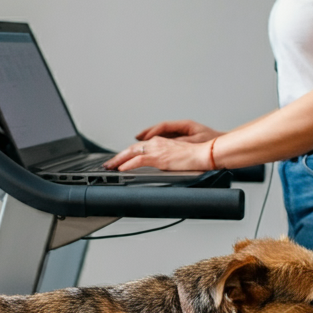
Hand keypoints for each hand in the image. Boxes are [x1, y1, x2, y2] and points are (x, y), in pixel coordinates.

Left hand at [104, 134, 219, 172]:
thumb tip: (157, 167)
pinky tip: (121, 169)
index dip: (127, 154)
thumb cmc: (194, 157)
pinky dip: (128, 165)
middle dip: (118, 157)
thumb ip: (164, 160)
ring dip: (118, 161)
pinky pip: (138, 160)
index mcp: (160, 142)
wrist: (204, 154)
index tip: (119, 160)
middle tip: (108, 164)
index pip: (139, 148)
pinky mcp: (159, 157)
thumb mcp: (175, 158)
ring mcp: (157, 149)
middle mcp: (156, 143)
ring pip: (131, 153)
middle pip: (131, 149)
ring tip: (110, 167)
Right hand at [135, 119, 221, 143]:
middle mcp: (182, 128)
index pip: (164, 126)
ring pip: (162, 135)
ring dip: (150, 139)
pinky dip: (157, 143)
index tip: (143, 138)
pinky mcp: (183, 141)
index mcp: (185, 125)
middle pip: (160, 129)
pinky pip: (166, 140)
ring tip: (139, 143)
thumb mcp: (196, 142)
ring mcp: (182, 134)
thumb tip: (167, 143)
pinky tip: (151, 148)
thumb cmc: (213, 143)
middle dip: (146, 134)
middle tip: (136, 138)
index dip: (152, 131)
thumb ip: (181, 142)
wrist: (223, 147)